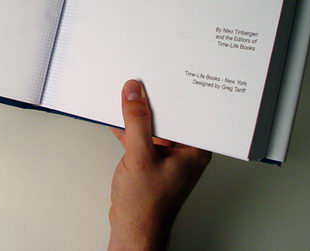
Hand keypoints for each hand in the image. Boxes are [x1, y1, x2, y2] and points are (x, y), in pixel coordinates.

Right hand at [108, 80, 210, 250]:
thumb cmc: (146, 206)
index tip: (156, 80)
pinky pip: (142, 138)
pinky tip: (116, 120)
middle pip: (168, 117)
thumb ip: (136, 122)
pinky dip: (129, 130)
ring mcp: (167, 157)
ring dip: (137, 116)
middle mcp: (183, 152)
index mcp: (193, 150)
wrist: (133, 230)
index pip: (186, 112)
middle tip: (138, 85)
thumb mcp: (140, 156)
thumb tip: (134, 94)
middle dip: (151, 102)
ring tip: (124, 98)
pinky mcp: (152, 161)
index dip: (172, 94)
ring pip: (152, 127)